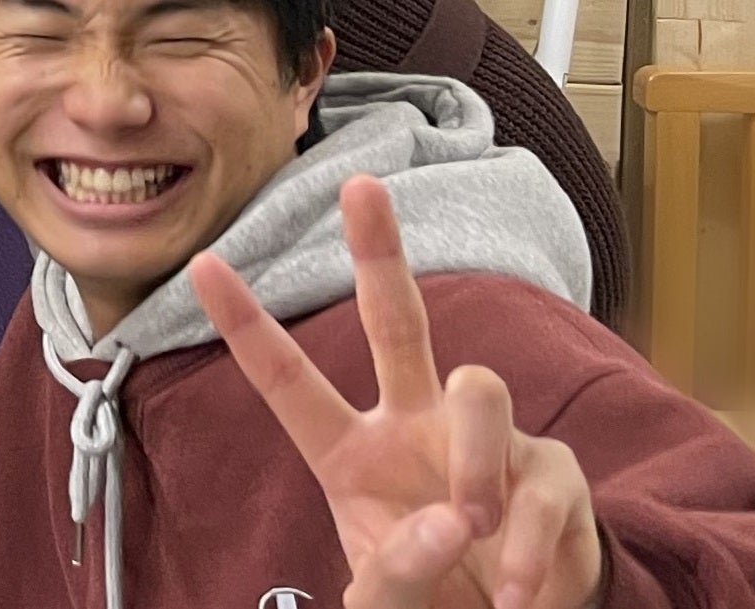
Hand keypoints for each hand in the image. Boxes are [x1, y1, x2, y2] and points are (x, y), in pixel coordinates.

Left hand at [189, 176, 603, 608]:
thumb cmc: (435, 593)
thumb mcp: (388, 594)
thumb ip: (396, 570)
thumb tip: (450, 524)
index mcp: (352, 452)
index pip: (289, 382)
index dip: (247, 326)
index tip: (201, 263)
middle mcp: (416, 425)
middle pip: (399, 322)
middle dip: (378, 252)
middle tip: (359, 186)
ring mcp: (488, 440)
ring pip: (479, 387)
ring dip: (472, 466)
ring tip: (469, 532)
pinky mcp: (553, 472)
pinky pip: (543, 482)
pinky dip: (528, 543)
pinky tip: (516, 588)